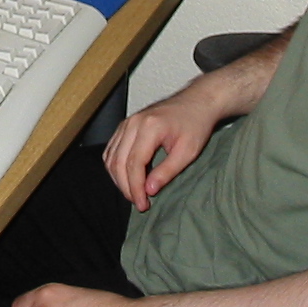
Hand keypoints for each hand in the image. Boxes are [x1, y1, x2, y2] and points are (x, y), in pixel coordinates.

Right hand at [103, 85, 220, 210]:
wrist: (196, 102)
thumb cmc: (195, 124)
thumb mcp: (187, 152)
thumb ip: (167, 171)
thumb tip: (149, 190)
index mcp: (149, 127)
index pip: (134, 164)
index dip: (136, 188)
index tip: (143, 205)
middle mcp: (133, 123)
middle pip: (118, 162)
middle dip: (126, 187)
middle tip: (139, 203)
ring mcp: (127, 122)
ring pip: (111, 157)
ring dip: (118, 179)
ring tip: (134, 193)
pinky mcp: (126, 125)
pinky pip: (112, 149)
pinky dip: (115, 167)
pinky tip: (126, 178)